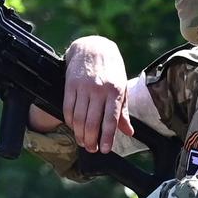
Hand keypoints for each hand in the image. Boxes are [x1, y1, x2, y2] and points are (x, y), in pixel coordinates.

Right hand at [61, 36, 133, 153]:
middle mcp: (99, 90)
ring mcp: (83, 88)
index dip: (107, 137)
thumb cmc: (111, 69)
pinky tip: (73, 128)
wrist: (93, 47)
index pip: (111, 120)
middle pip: (93, 122)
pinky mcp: (70, 85)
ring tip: (83, 142)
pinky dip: (70, 121)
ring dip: (80, 134)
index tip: (105, 150)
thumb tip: (129, 132)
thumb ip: (123, 111)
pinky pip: (68, 108)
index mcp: (114, 91)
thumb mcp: (121, 87)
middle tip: (92, 149)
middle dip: (92, 140)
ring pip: (79, 118)